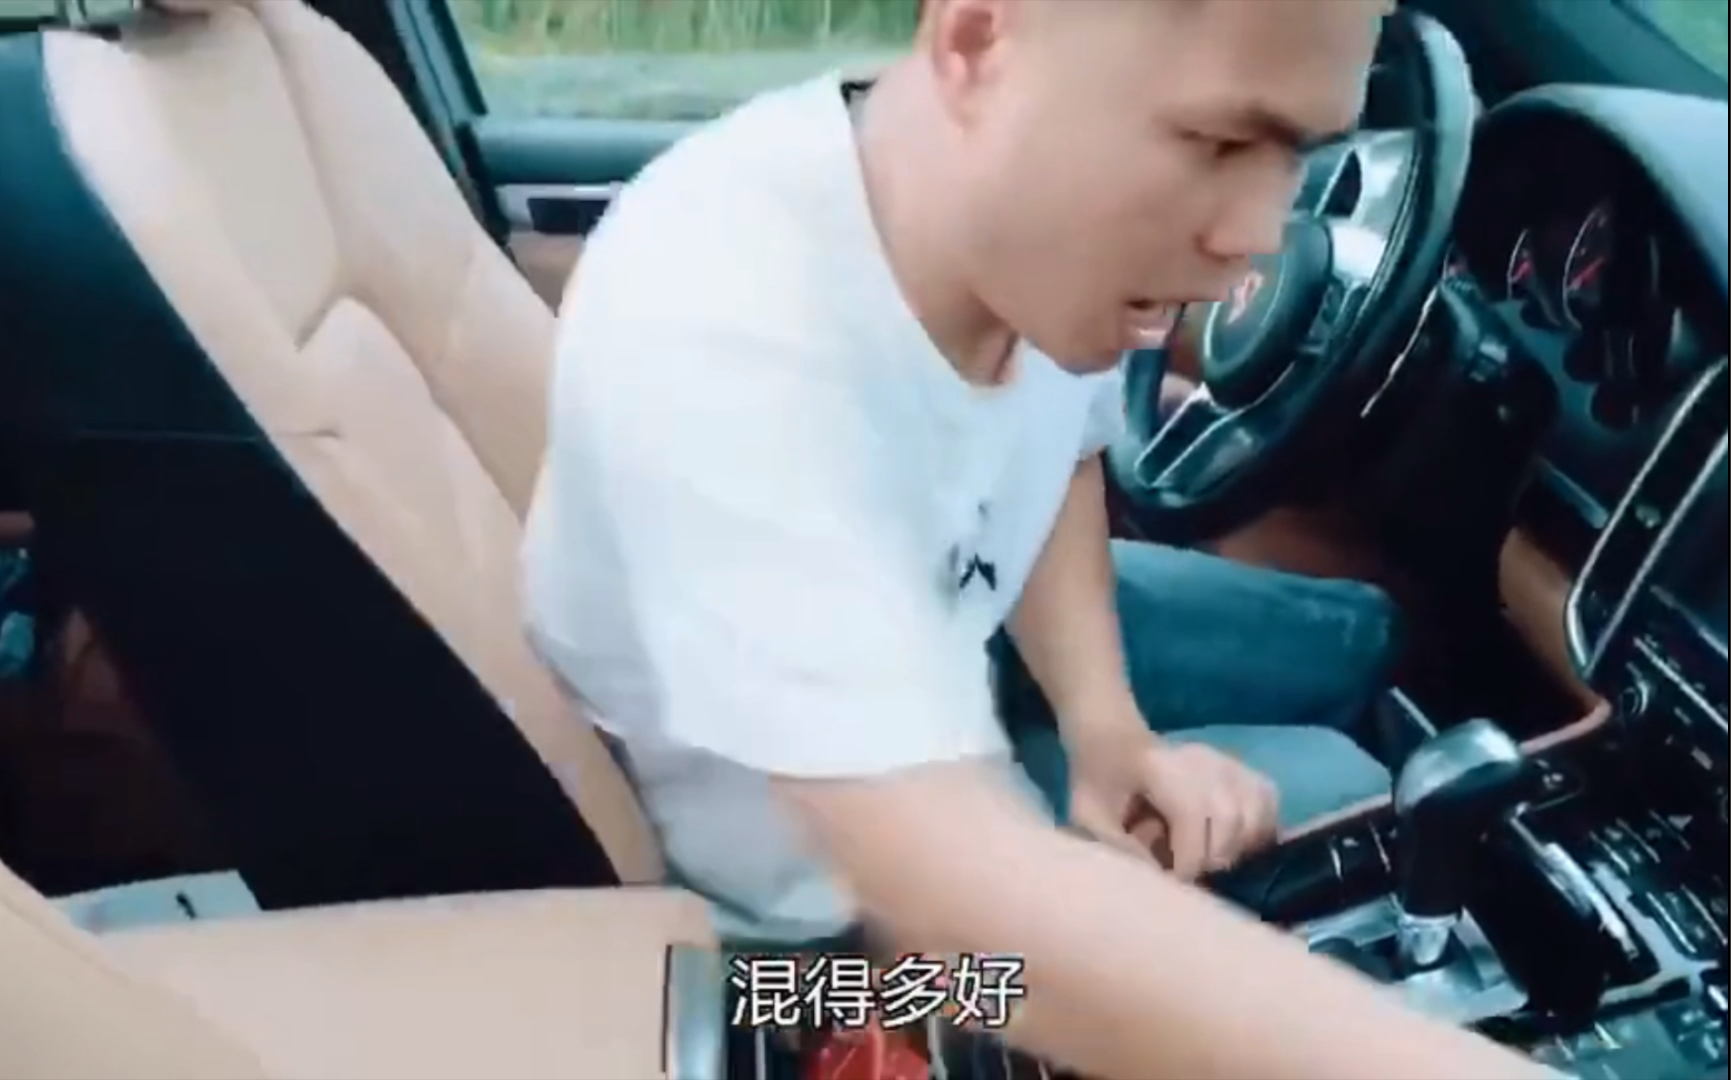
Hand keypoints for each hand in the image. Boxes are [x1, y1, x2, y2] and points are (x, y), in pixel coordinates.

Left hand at [1068, 729, 1279, 879]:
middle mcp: (1202, 760)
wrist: (1113, 739)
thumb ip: (1116, 846)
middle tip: (1190, 874)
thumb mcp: (1086, 814)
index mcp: (1161, 766)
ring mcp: (1226, 761)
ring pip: (1254, 813)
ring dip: (1238, 849)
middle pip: (1229, 818)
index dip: (1188, 859)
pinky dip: (1261, 830)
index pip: (1192, 814)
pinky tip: (1239, 847)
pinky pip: (1268, 801)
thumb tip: (1156, 880)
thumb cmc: (1097, 781)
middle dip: (1211, 859)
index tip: (1174, 882)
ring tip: (1210, 862)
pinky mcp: (1242, 769)